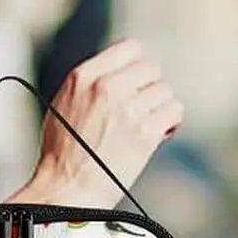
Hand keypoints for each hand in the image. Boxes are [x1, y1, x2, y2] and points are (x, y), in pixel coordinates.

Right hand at [26, 39, 182, 207]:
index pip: (129, 48)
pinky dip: (169, 123)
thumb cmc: (63, 152)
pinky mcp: (145, 132)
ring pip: (165, 90)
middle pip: (151, 68)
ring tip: (145, 125)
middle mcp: (106, 87)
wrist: (68, 189)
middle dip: (148, 88)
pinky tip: (157, 133)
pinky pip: (174, 111)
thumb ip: (91, 83)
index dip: (135, 66)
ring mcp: (128, 109)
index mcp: (82, 77)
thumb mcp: (64, 104)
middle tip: (139, 108)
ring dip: (159, 107)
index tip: (134, 82)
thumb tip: (123, 72)